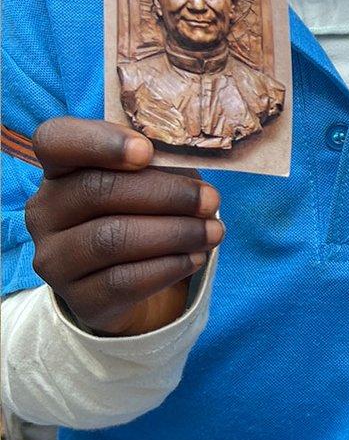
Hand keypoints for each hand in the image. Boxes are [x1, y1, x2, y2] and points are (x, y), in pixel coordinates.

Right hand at [26, 118, 223, 335]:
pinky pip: (124, 281)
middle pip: (97, 190)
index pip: (56, 140)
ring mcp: (55, 259)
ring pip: (112, 239)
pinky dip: (168, 266)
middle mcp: (45, 212)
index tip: (147, 151)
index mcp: (59, 169)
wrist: (127, 281)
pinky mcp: (78, 298)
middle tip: (211, 199)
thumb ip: (158, 162)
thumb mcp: (149, 178)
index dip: (99, 141)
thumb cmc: (142, 211)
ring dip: (175, 233)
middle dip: (165, 193)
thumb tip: (189, 156)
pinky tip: (196, 256)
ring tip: (213, 231)